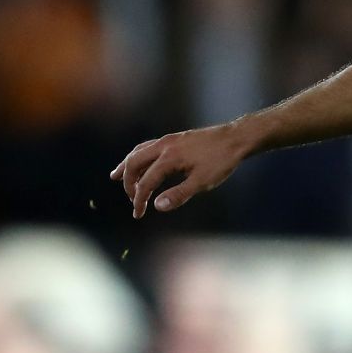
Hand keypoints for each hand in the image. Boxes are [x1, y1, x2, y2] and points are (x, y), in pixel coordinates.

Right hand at [109, 122, 253, 218]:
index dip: (139, 200)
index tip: (138, 214)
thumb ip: (179, 194)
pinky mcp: (174, 138)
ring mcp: (168, 140)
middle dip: (128, 183)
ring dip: (127, 167)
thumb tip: (157, 206)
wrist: (236, 138)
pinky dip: (138, 156)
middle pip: (134, 163)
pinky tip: (139, 162)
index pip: (146, 182)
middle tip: (130, 199)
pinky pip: (148, 147)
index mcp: (169, 158)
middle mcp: (164, 146)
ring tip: (115, 177)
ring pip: (138, 152)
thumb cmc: (222, 161)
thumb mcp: (203, 182)